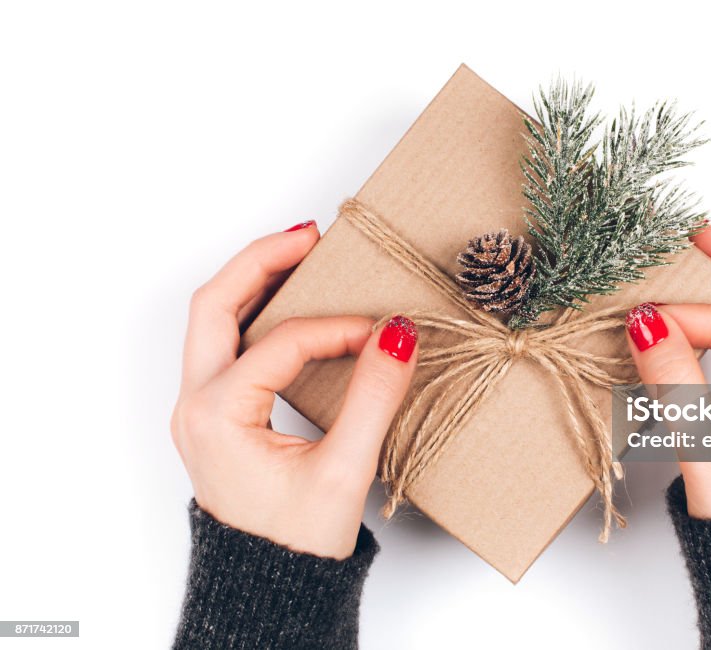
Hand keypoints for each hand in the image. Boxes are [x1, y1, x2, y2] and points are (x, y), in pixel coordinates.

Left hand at [171, 221, 418, 558]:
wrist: (268, 589)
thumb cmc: (293, 544)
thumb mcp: (343, 472)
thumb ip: (373, 398)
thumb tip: (398, 335)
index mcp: (218, 416)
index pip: (281, 342)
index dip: (338, 328)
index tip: (384, 332)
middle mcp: (198, 405)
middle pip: (213, 303)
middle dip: (262, 260)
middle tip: (312, 236)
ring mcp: (201, 408)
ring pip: (212, 319)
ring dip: (252, 281)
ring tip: (298, 255)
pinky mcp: (217, 414)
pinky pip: (224, 344)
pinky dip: (254, 313)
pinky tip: (289, 304)